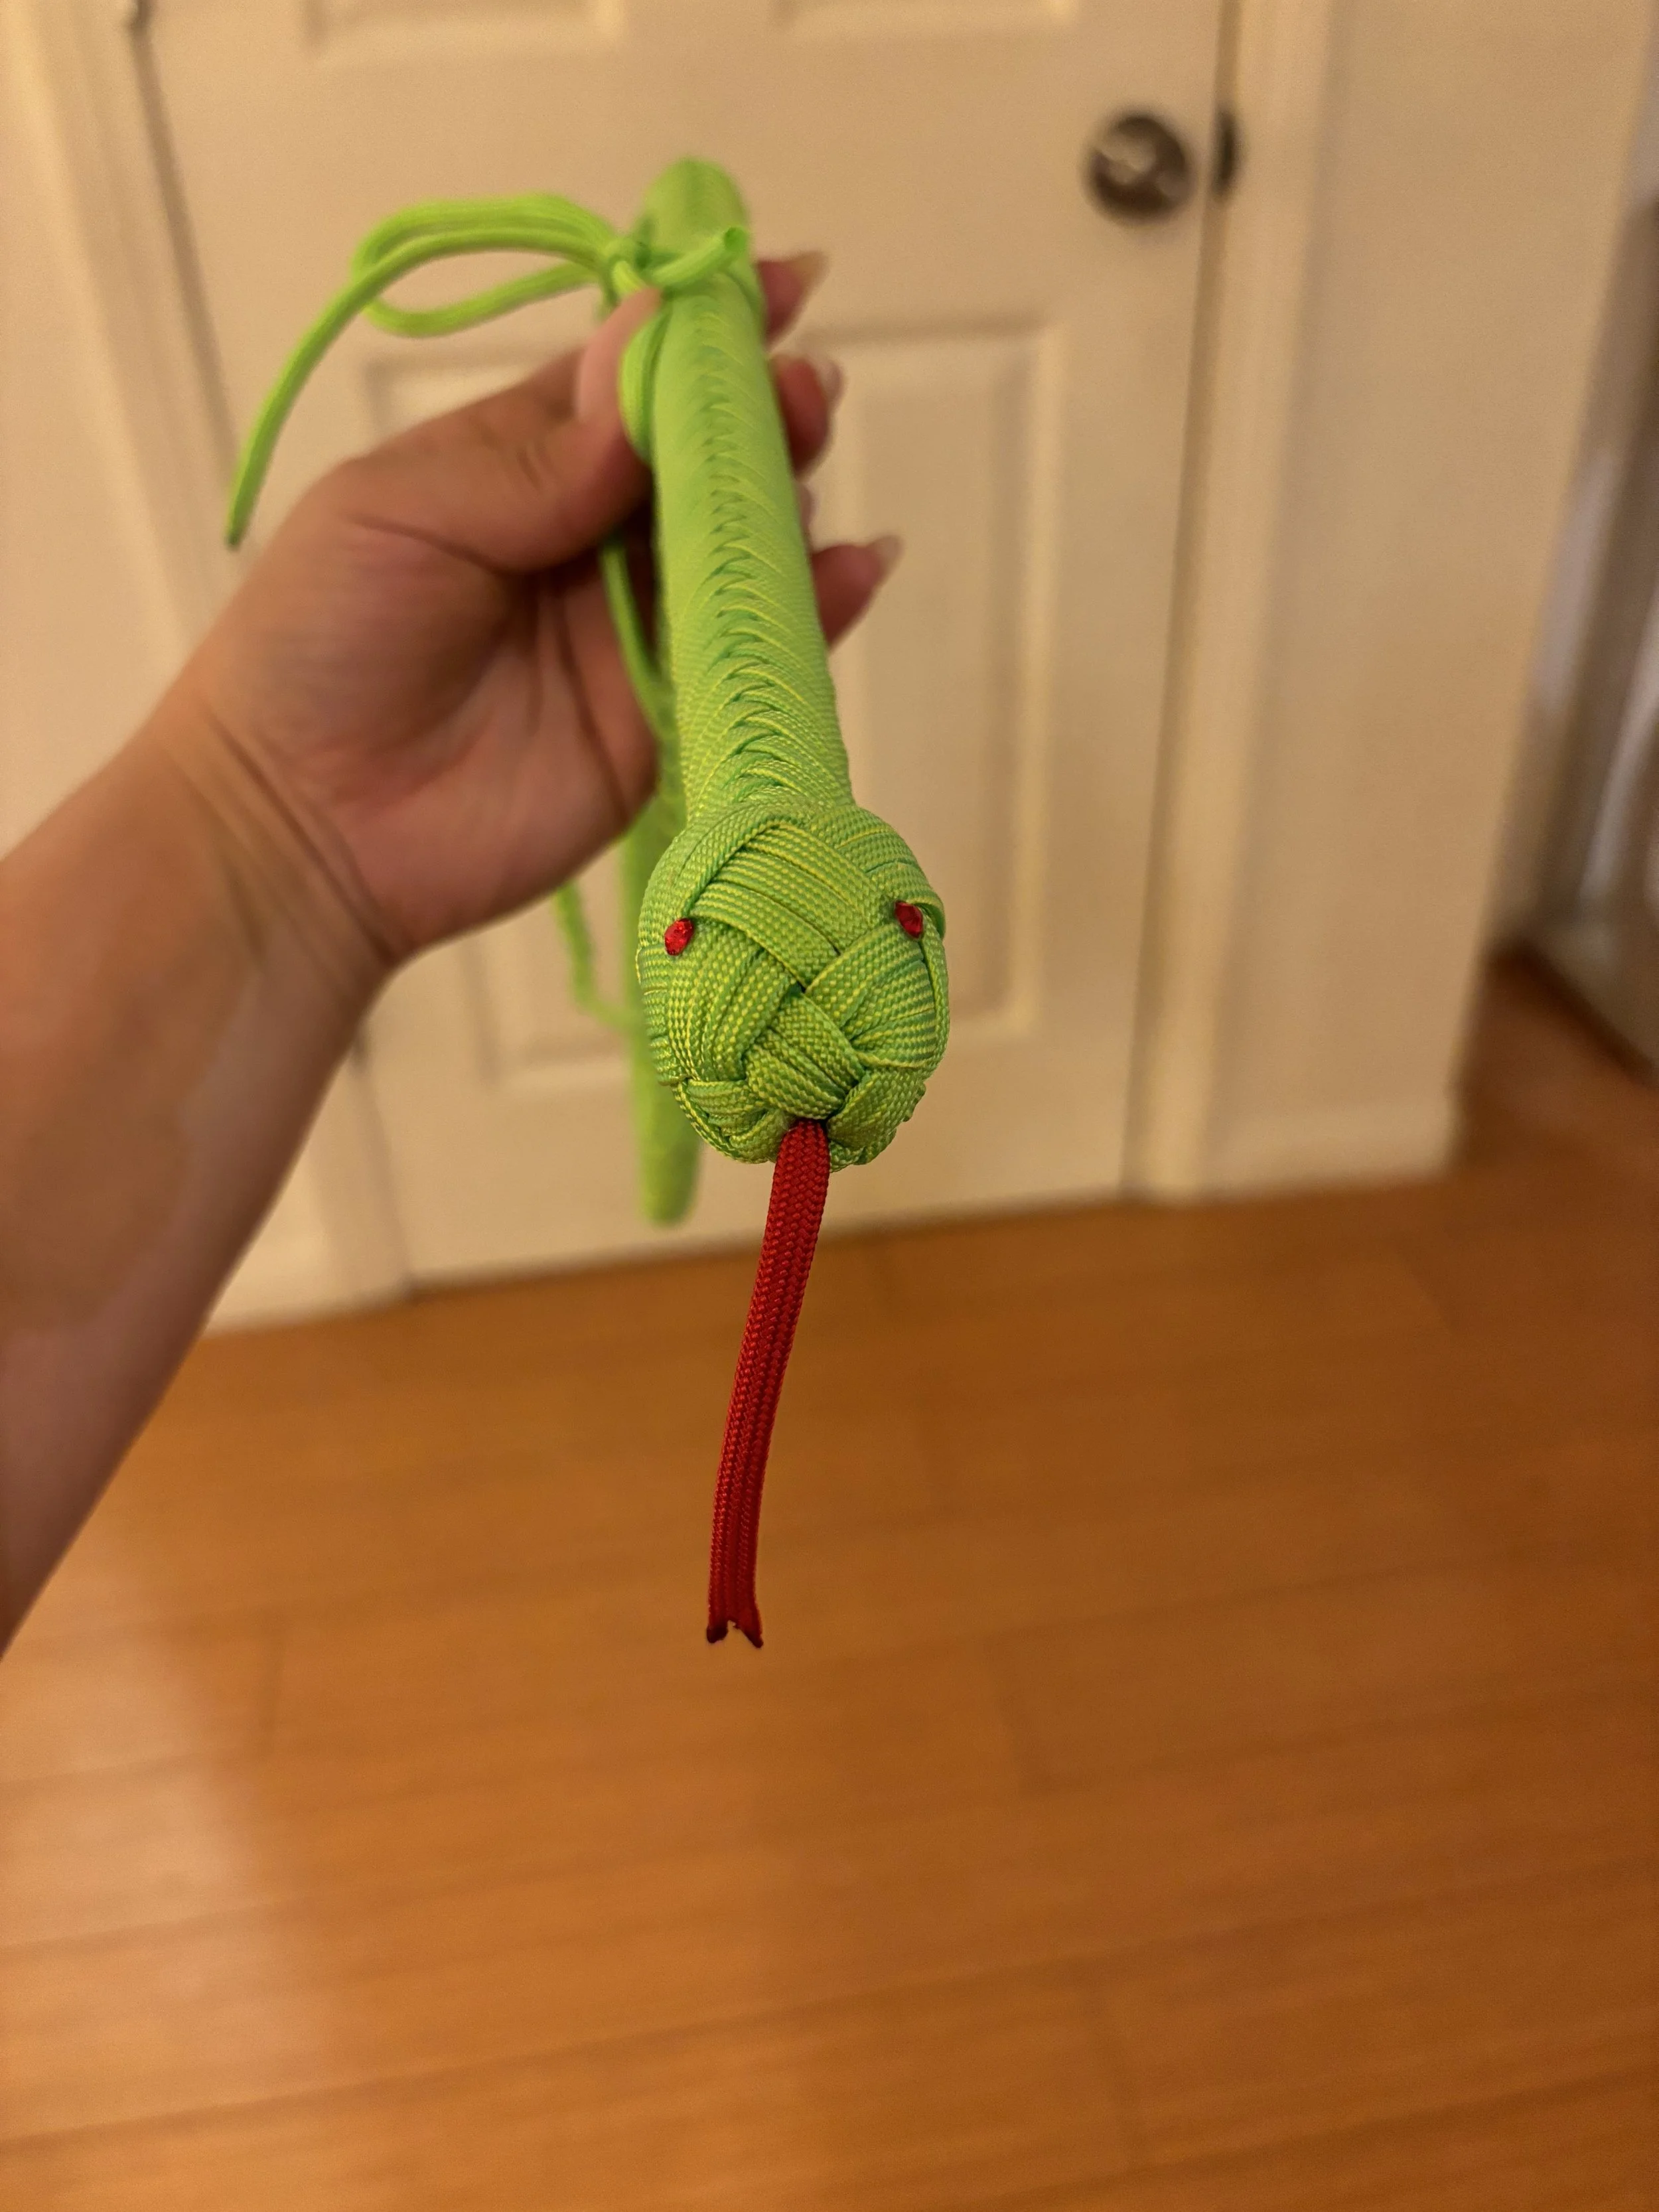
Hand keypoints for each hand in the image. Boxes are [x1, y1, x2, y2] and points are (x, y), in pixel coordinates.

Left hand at [170, 256, 890, 972]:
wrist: (307, 823)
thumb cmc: (322, 642)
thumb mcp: (401, 509)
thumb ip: (535, 454)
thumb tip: (653, 352)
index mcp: (520, 465)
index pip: (629, 380)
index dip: (701, 332)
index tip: (780, 284)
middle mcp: (589, 541)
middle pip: (702, 462)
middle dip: (760, 415)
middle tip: (802, 395)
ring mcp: (634, 633)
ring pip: (740, 551)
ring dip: (788, 501)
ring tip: (808, 468)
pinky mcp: (665, 724)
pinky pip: (752, 658)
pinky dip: (816, 614)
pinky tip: (858, 567)